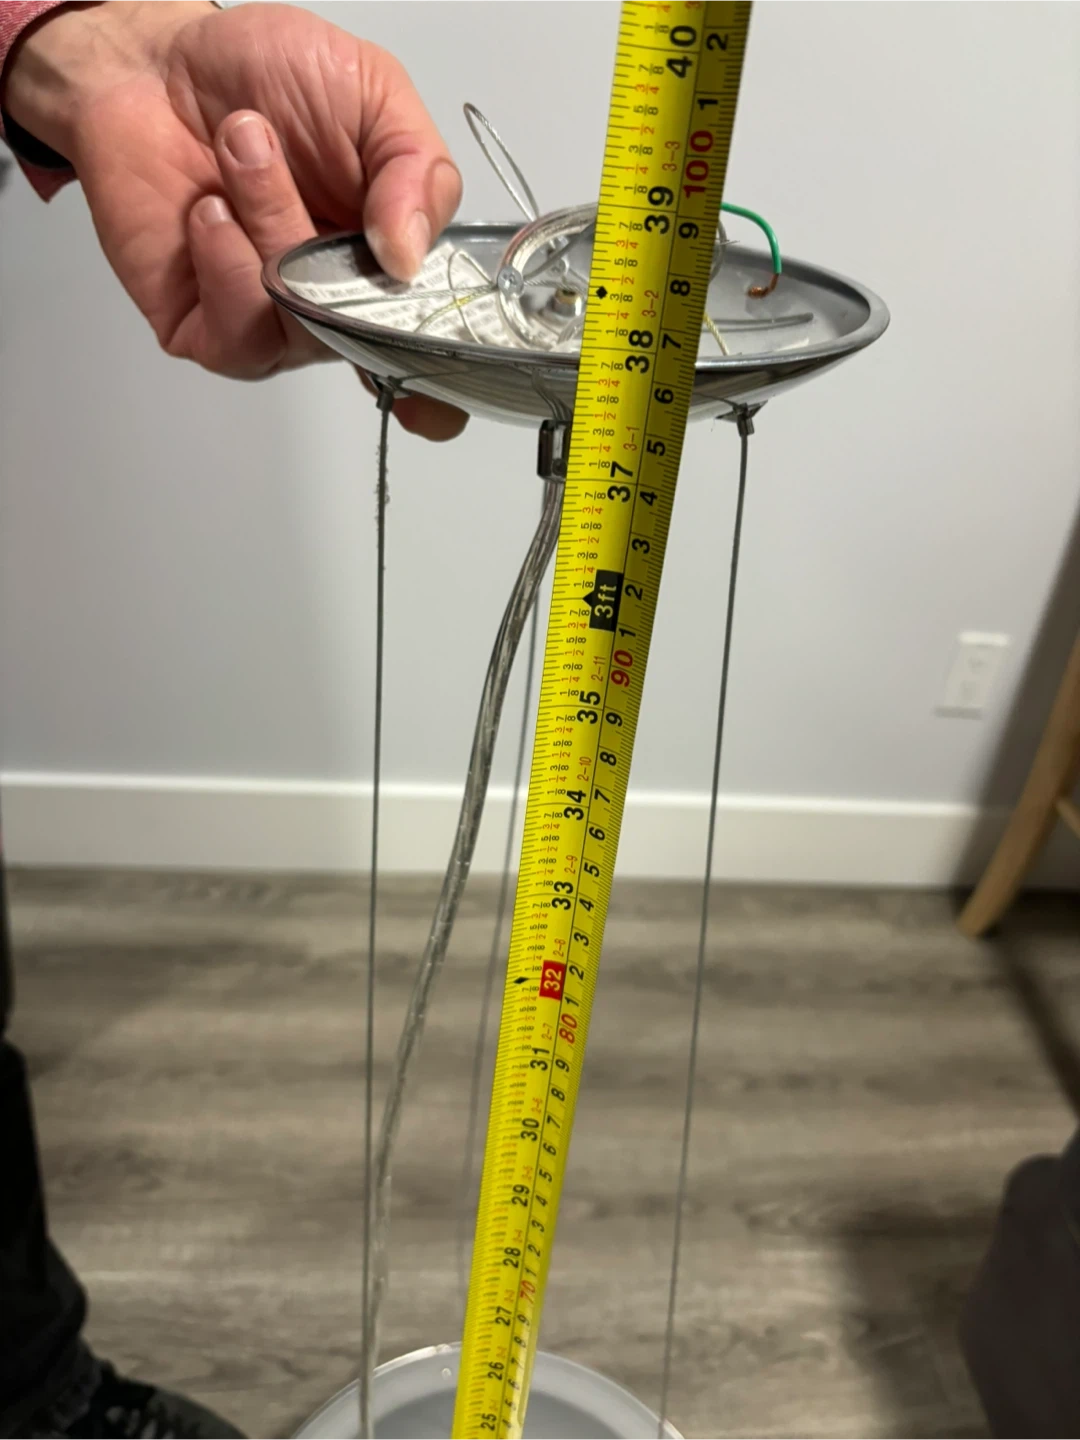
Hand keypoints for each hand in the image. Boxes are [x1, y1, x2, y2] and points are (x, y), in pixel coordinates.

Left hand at [2, 0, 467, 439]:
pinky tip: (209, 210)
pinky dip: (228, 266)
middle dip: (332, 247)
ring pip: (301, 328)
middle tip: (288, 154)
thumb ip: (419, 171)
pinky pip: (238, 338)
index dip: (436, 361)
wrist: (155, 62)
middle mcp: (335, 307)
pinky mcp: (205, 331)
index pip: (429, 345)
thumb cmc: (264, 78)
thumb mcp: (378, 96)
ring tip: (241, 146)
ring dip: (272, 228)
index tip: (425, 332)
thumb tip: (413, 257)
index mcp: (389, 266)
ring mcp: (272, 325)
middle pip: (367, 336)